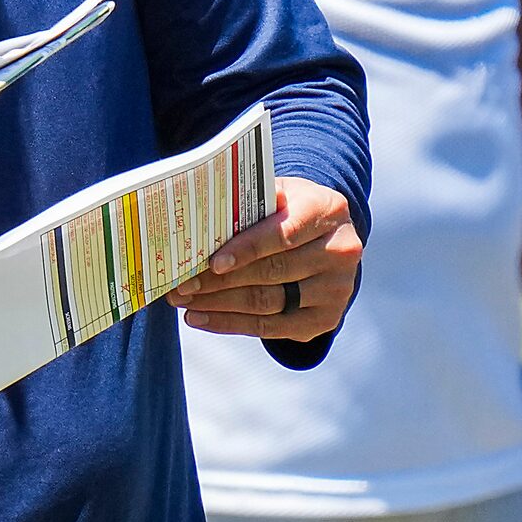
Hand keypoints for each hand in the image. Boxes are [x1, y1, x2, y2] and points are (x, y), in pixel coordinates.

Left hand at [166, 176, 358, 342]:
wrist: (323, 235)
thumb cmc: (286, 209)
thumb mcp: (275, 194)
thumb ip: (246, 203)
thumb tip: (199, 217)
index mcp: (327, 210)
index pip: (283, 234)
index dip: (247, 250)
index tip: (213, 262)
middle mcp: (341, 251)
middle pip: (272, 272)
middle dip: (219, 281)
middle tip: (180, 285)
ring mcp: (337, 288)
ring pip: (268, 302)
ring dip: (219, 305)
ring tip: (183, 301)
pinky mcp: (326, 318)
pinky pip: (272, 327)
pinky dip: (231, 324)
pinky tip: (200, 318)